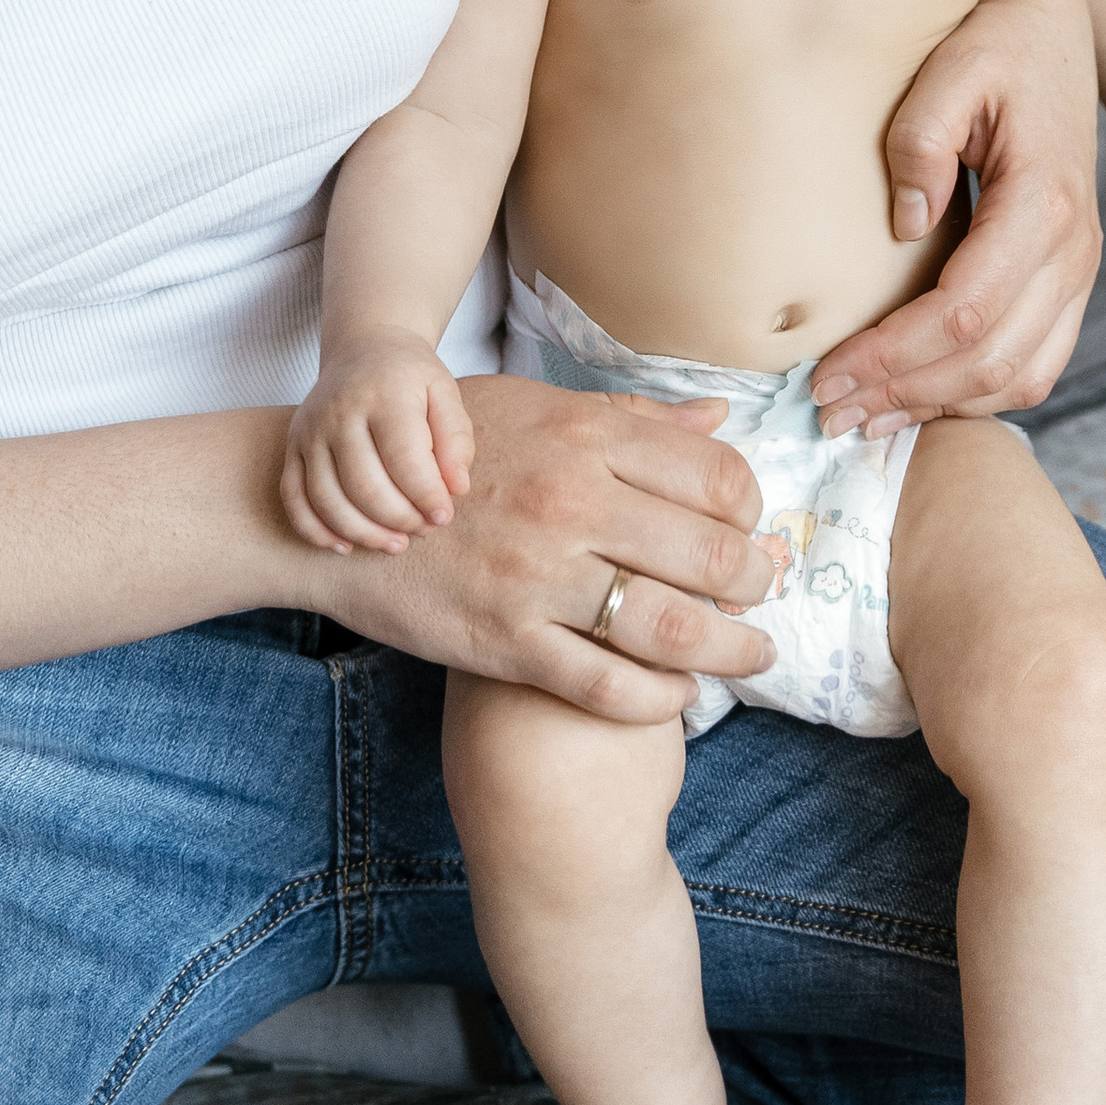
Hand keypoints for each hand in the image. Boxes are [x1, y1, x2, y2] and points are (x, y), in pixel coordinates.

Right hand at [281, 347, 476, 553]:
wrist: (364, 348)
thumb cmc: (410, 378)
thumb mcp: (444, 394)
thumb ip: (456, 439)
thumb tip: (457, 489)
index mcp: (382, 394)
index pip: (403, 459)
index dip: (427, 496)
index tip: (444, 514)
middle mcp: (338, 411)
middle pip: (364, 486)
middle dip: (399, 519)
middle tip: (424, 530)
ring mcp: (309, 430)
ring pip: (328, 500)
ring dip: (364, 534)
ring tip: (396, 544)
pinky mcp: (292, 447)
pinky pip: (294, 499)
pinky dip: (316, 530)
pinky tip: (346, 545)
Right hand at [305, 377, 778, 724]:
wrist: (340, 509)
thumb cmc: (449, 450)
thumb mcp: (538, 407)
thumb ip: (631, 417)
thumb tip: (719, 416)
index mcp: (585, 435)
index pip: (715, 475)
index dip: (751, 510)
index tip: (750, 529)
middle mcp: (570, 502)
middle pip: (709, 553)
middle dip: (756, 582)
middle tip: (764, 595)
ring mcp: (537, 577)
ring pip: (673, 627)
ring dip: (731, 649)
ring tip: (751, 654)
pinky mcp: (505, 642)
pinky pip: (608, 686)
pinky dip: (661, 697)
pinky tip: (678, 692)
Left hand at [810, 0, 1099, 435]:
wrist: (1054, 26)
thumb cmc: (995, 41)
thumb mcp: (951, 69)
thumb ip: (920, 140)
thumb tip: (904, 225)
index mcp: (1043, 202)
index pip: (964, 311)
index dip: (892, 355)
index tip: (826, 373)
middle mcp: (1075, 248)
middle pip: (990, 359)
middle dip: (904, 394)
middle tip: (829, 411)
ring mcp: (1081, 268)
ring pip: (1021, 376)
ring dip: (940, 407)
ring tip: (865, 417)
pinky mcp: (1071, 276)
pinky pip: (1038, 362)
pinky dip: (980, 393)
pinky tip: (920, 396)